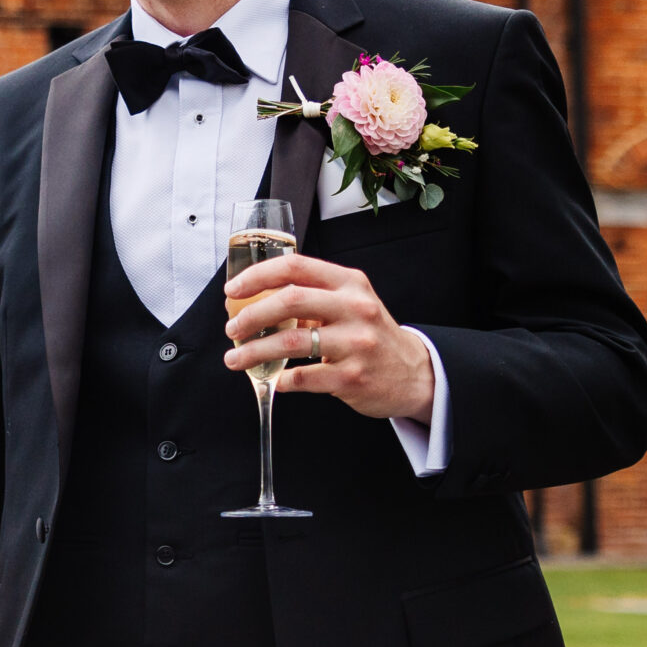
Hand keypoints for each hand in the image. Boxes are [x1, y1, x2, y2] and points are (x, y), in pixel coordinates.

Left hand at [225, 251, 434, 419]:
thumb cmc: (371, 334)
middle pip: (290, 301)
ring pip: (291, 342)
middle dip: (251, 315)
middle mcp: (355, 308)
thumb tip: (253, 300)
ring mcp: (356, 343)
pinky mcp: (352, 377)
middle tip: (232, 329)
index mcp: (349, 283)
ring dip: (254, 352)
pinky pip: (303, 377)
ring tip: (236, 359)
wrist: (414, 373)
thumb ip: (311, 296)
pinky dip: (281, 379)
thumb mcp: (350, 303)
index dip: (257, 276)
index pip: (295, 267)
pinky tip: (273, 379)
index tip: (233, 290)